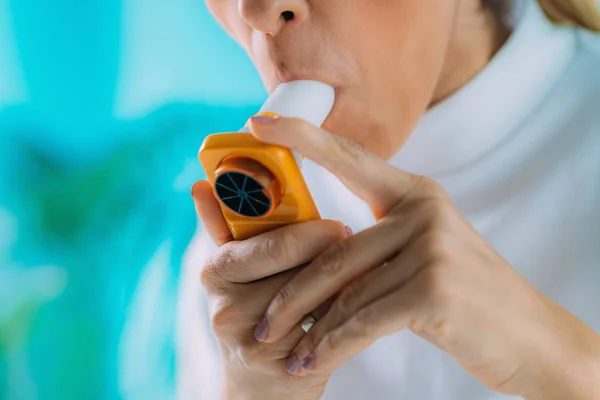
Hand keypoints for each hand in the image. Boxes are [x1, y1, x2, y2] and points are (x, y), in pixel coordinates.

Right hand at [191, 181, 350, 399]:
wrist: (259, 385)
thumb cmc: (254, 313)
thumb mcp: (236, 271)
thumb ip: (226, 227)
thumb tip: (201, 184)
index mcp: (216, 271)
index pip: (275, 244)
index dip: (313, 233)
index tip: (337, 227)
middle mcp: (228, 308)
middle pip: (302, 272)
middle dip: (334, 257)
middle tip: (355, 248)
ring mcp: (254, 342)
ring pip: (319, 299)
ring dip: (346, 284)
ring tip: (356, 274)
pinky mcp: (284, 368)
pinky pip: (329, 330)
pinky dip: (347, 314)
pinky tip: (353, 307)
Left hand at [249, 115, 599, 399]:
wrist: (528, 335)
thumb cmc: (464, 296)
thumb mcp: (422, 255)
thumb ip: (376, 247)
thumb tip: (311, 261)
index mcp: (415, 194)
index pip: (351, 158)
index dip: (303, 137)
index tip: (260, 122)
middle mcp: (423, 212)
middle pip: (335, 252)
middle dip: (291, 295)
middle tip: (261, 324)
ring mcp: (431, 248)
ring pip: (346, 292)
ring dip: (310, 329)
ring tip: (283, 351)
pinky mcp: (434, 289)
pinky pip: (364, 321)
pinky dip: (333, 347)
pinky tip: (313, 363)